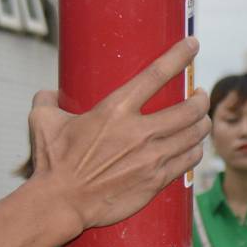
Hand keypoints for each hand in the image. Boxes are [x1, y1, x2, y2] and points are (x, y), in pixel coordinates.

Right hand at [27, 38, 209, 235]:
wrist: (61, 203)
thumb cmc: (53, 162)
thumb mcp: (43, 121)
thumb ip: (47, 100)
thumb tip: (48, 93)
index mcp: (115, 109)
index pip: (157, 74)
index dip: (180, 55)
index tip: (193, 44)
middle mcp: (139, 131)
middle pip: (190, 108)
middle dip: (201, 98)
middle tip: (199, 95)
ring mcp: (151, 157)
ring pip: (195, 134)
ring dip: (203, 124)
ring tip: (201, 119)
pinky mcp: (156, 180)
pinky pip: (189, 160)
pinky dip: (196, 150)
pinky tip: (194, 147)